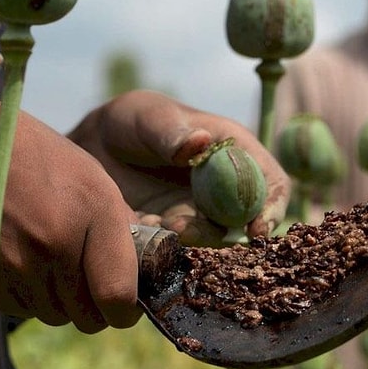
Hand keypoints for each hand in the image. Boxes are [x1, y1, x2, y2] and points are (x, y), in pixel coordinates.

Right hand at [0, 87, 140, 332]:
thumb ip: (116, 221)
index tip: (122, 305)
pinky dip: (27, 296)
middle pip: (90, 316)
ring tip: (45, 259)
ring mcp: (23, 265)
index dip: (124, 309)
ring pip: (56, 315)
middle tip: (83, 282)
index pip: (120, 295)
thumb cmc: (27, 159)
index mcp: (97, 210)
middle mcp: (62, 242)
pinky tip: (18, 260)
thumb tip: (139, 267)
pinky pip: (24, 310)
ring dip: (57, 300)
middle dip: (92, 308)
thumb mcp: (86, 174)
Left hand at [68, 90, 288, 245]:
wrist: (95, 148)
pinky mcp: (175, 235)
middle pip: (246, 223)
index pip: (272, 183)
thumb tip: (200, 142)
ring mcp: (202, 215)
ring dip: (187, 240)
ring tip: (152, 221)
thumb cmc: (133, 121)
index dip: (272, 207)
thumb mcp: (150, 117)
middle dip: (220, 233)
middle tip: (182, 228)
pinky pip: (179, 251)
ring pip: (211, 242)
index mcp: (236, 153)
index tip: (256, 227)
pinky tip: (136, 226)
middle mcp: (226, 189)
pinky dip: (160, 247)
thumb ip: (172, 132)